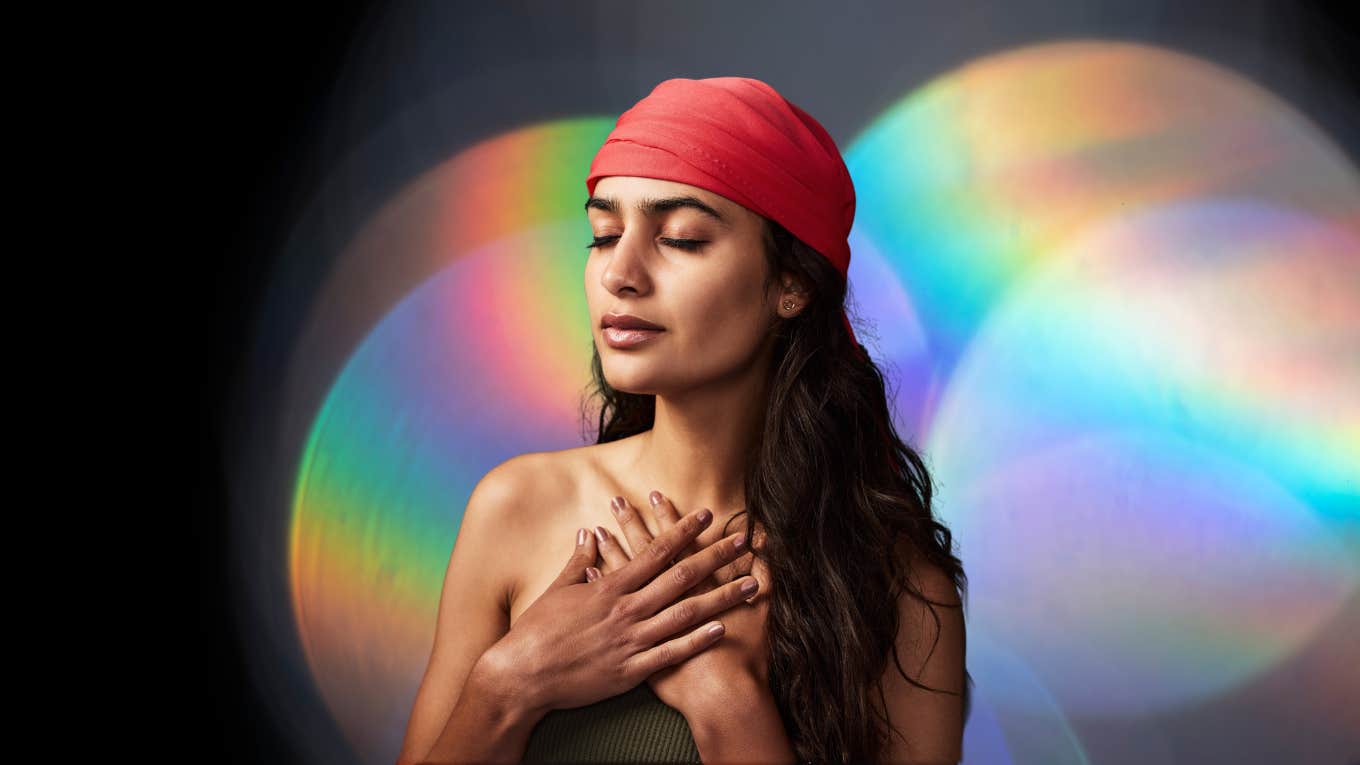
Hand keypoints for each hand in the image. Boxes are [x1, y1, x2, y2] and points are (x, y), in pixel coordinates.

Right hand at [484, 506, 755, 714]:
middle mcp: (626, 610)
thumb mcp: (556, 590)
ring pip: (685, 613)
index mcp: (610, 588)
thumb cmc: (536, 632)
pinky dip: (697, 641)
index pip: (655, 552)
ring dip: (721, 597)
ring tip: (751, 584)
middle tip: (744, 541)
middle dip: (716, 557)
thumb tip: (588, 533)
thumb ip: (578, 562)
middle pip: (680, 577)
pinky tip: (722, 629)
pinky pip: (671, 653)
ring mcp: (631, 640)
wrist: (522, 676)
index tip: (707, 515)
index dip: (684, 531)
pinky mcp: (631, 670)